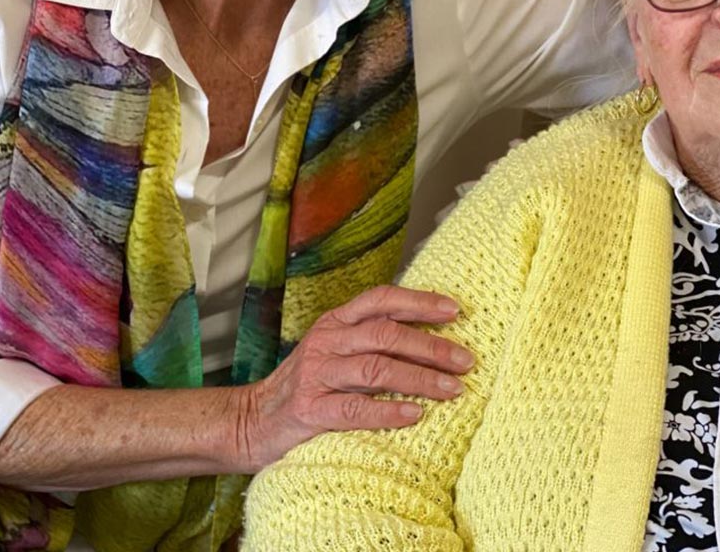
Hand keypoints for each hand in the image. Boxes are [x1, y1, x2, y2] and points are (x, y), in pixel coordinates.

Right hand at [230, 284, 473, 470]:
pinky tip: (415, 415)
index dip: (419, 301)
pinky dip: (388, 411)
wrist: (253, 420)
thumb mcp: (334, 351)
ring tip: (453, 390)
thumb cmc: (309, 386)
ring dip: (420, 379)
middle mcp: (326, 342)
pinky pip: (355, 409)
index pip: (380, 300)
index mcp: (334, 322)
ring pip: (376, 369)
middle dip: (431, 346)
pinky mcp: (310, 410)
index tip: (455, 310)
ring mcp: (316, 375)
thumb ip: (371, 341)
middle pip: (385, 334)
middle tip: (466, 361)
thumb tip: (431, 337)